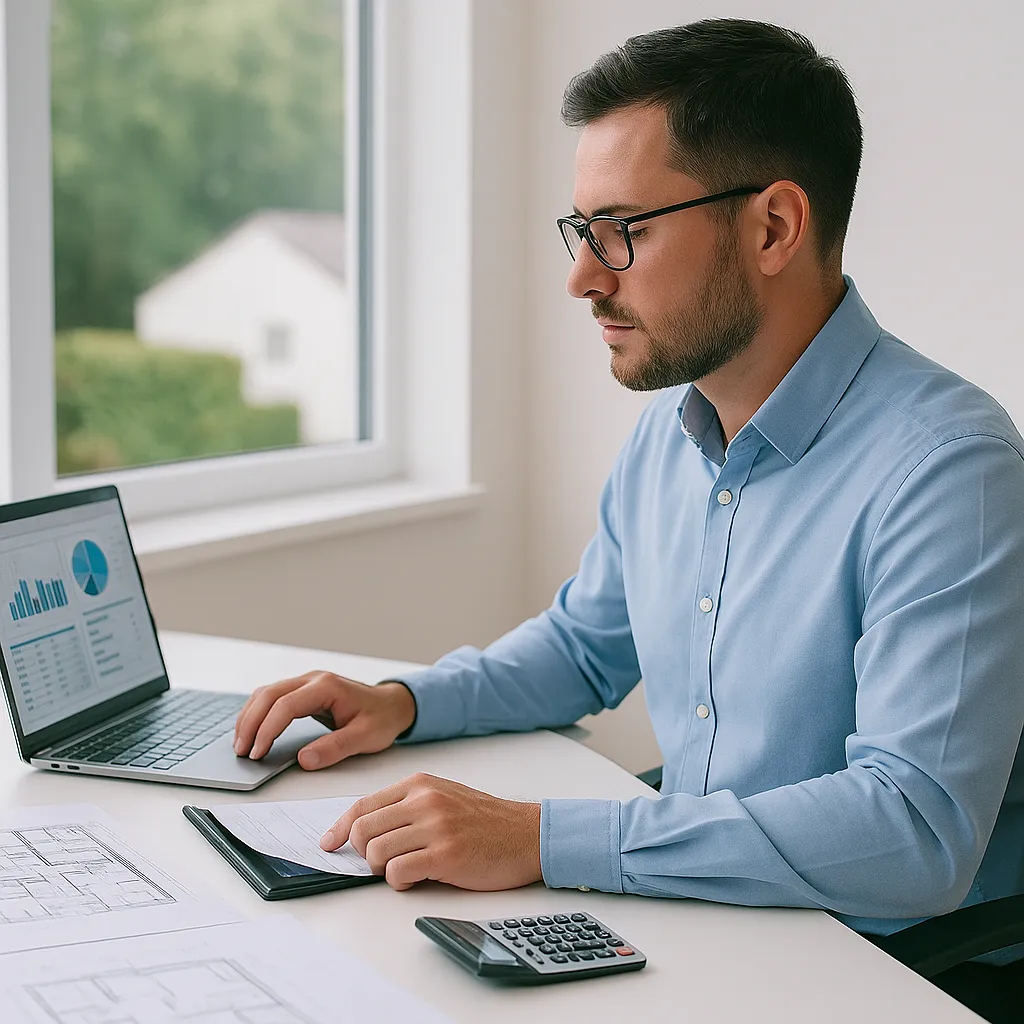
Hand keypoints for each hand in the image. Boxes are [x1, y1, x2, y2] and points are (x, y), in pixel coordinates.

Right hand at [233, 671, 416, 769]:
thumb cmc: (381, 719)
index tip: (257, 753)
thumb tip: (303, 759)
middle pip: (269, 695)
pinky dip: (257, 713)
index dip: (267, 729)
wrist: (393, 704)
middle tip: (241, 751)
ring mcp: (307, 682)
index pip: (286, 705)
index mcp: (327, 687)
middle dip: (250, 723)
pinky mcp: (303, 690)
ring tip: (241, 745)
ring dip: (250, 717)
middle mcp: (313, 679)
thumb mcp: (365, 737)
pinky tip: (251, 731)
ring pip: (266, 693)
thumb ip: (335, 747)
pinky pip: (272, 697)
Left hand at [321, 773, 542, 890]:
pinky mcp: (445, 855)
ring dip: (382, 869)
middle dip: (363, 852)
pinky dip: (400, 881)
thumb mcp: (443, 797)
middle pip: (363, 829)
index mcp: (420, 784)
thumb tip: (366, 829)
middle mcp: (425, 800)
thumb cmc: (485, 821)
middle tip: (382, 861)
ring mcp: (435, 827)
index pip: (364, 805)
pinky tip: (418, 877)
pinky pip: (398, 873)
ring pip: (376, 852)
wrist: (526, 834)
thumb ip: (407, 806)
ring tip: (404, 869)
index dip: (341, 828)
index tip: (330, 843)